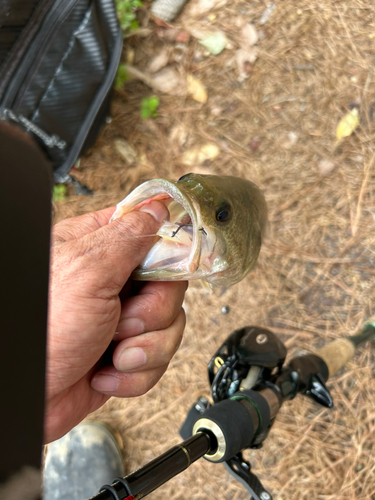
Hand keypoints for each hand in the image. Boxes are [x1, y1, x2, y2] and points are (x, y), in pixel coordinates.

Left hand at [45, 202, 186, 442]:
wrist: (31, 399)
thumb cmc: (43, 333)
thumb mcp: (85, 272)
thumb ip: (126, 238)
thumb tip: (157, 209)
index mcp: (97, 250)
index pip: (150, 232)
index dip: (168, 250)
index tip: (169, 269)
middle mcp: (112, 282)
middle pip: (169, 284)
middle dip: (152, 312)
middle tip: (122, 321)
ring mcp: (121, 318)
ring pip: (170, 324)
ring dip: (144, 348)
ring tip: (112, 354)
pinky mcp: (128, 352)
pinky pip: (160, 358)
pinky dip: (135, 373)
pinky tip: (106, 373)